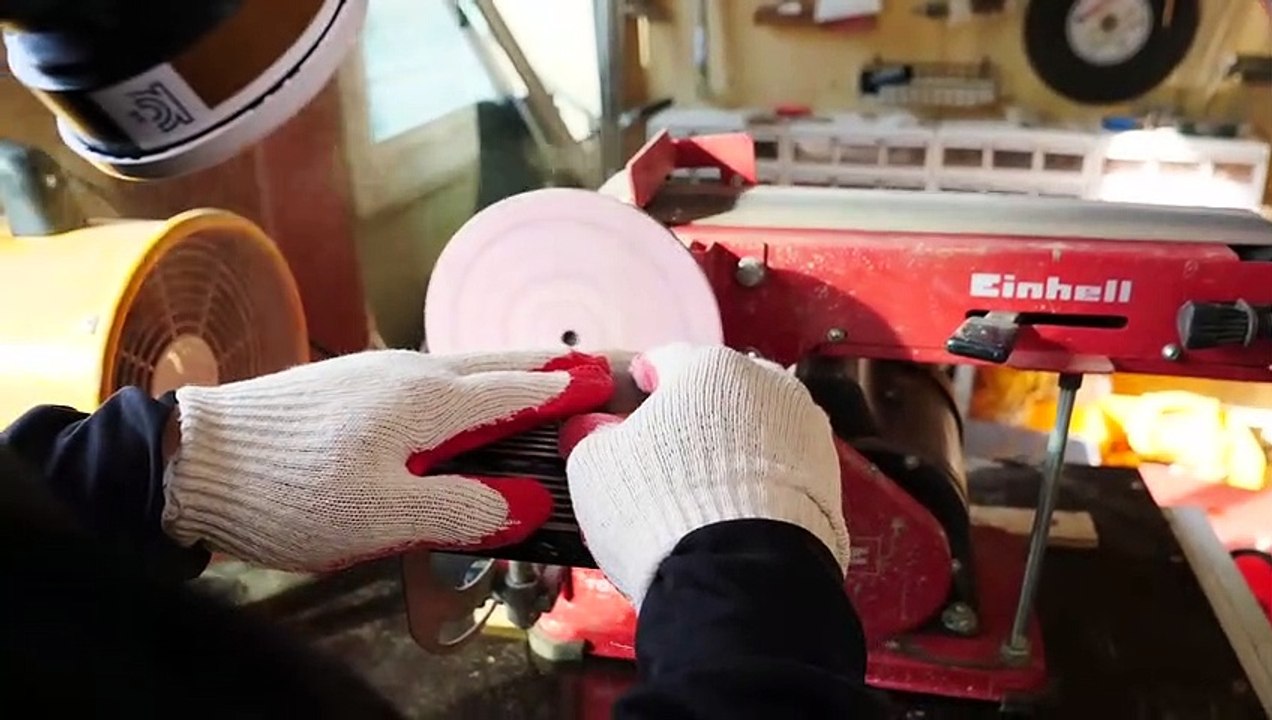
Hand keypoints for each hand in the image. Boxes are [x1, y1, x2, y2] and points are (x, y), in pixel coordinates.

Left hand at [163, 349, 611, 570]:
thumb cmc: (291, 492)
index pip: (518, 391)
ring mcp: (375, 374)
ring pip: (460, 368)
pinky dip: (466, 386)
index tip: (611, 379)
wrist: (191, 459)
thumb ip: (463, 506)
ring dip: (506, 372)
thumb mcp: (383, 516)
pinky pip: (428, 380)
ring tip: (539, 380)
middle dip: (546, 366)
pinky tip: (461, 403)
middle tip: (590, 364)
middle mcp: (410, 373)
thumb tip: (531, 500)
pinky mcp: (347, 386)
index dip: (566, 392)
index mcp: (429, 400)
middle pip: (496, 364)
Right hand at [562, 344, 849, 607]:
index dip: (643, 382)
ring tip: (711, 482)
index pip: (665, 359)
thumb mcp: (597, 466)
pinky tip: (744, 505)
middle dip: (696, 412)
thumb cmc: (659, 502)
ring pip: (758, 422)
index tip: (633, 402)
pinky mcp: (829, 471)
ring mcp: (805, 424)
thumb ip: (593, 435)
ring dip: (736, 440)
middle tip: (669, 450)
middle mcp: (765, 380)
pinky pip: (784, 462)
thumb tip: (592, 427)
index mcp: (706, 365)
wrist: (741, 571)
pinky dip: (765, 473)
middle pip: (719, 389)